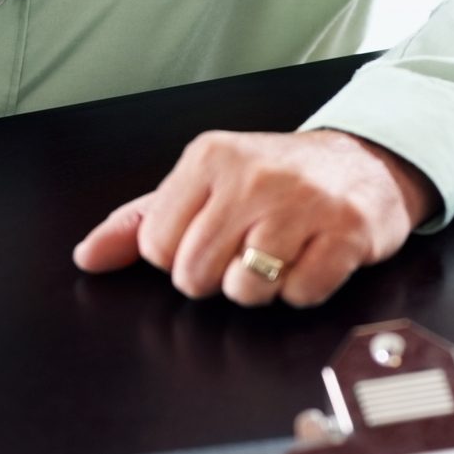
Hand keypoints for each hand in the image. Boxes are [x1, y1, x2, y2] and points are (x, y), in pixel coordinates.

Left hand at [73, 131, 441, 307]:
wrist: (365, 160)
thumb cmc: (277, 178)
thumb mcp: (204, 183)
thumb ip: (141, 220)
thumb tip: (88, 256)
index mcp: (210, 159)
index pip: (157, 247)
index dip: (179, 258)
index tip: (207, 239)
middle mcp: (254, 176)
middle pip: (196, 276)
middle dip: (217, 279)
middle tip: (245, 250)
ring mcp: (303, 204)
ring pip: (247, 291)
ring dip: (261, 288)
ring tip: (279, 254)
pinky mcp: (345, 232)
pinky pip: (300, 294)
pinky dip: (302, 290)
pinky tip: (310, 258)